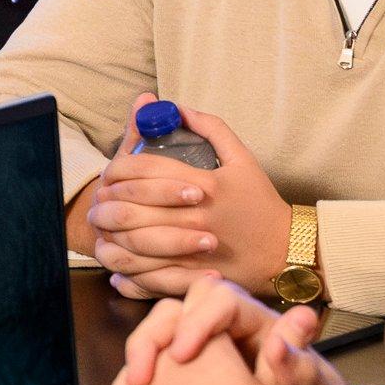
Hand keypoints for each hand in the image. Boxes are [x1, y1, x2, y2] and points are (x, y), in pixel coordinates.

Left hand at [84, 100, 292, 300]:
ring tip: (101, 227)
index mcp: (204, 185)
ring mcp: (191, 250)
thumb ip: (210, 128)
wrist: (286, 252)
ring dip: (108, 235)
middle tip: (98, 199)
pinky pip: (144, 276)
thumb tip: (177, 107)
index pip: (145, 169)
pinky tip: (115, 258)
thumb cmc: (261, 204)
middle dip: (105, 201)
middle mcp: (194, 217)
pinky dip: (123, 269)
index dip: (118, 166)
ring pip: (131, 244)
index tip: (111, 169)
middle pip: (130, 207)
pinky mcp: (190, 277)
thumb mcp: (243, 158)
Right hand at [108, 279, 365, 384]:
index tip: (183, 354)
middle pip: (177, 313)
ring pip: (156, 344)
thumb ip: (303, 371)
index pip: (221, 301)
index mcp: (264, 330)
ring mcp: (205, 363)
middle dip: (153, 338)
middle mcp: (230, 339)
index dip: (197, 321)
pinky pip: (151, 379)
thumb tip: (283, 337)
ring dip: (136, 366)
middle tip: (145, 376)